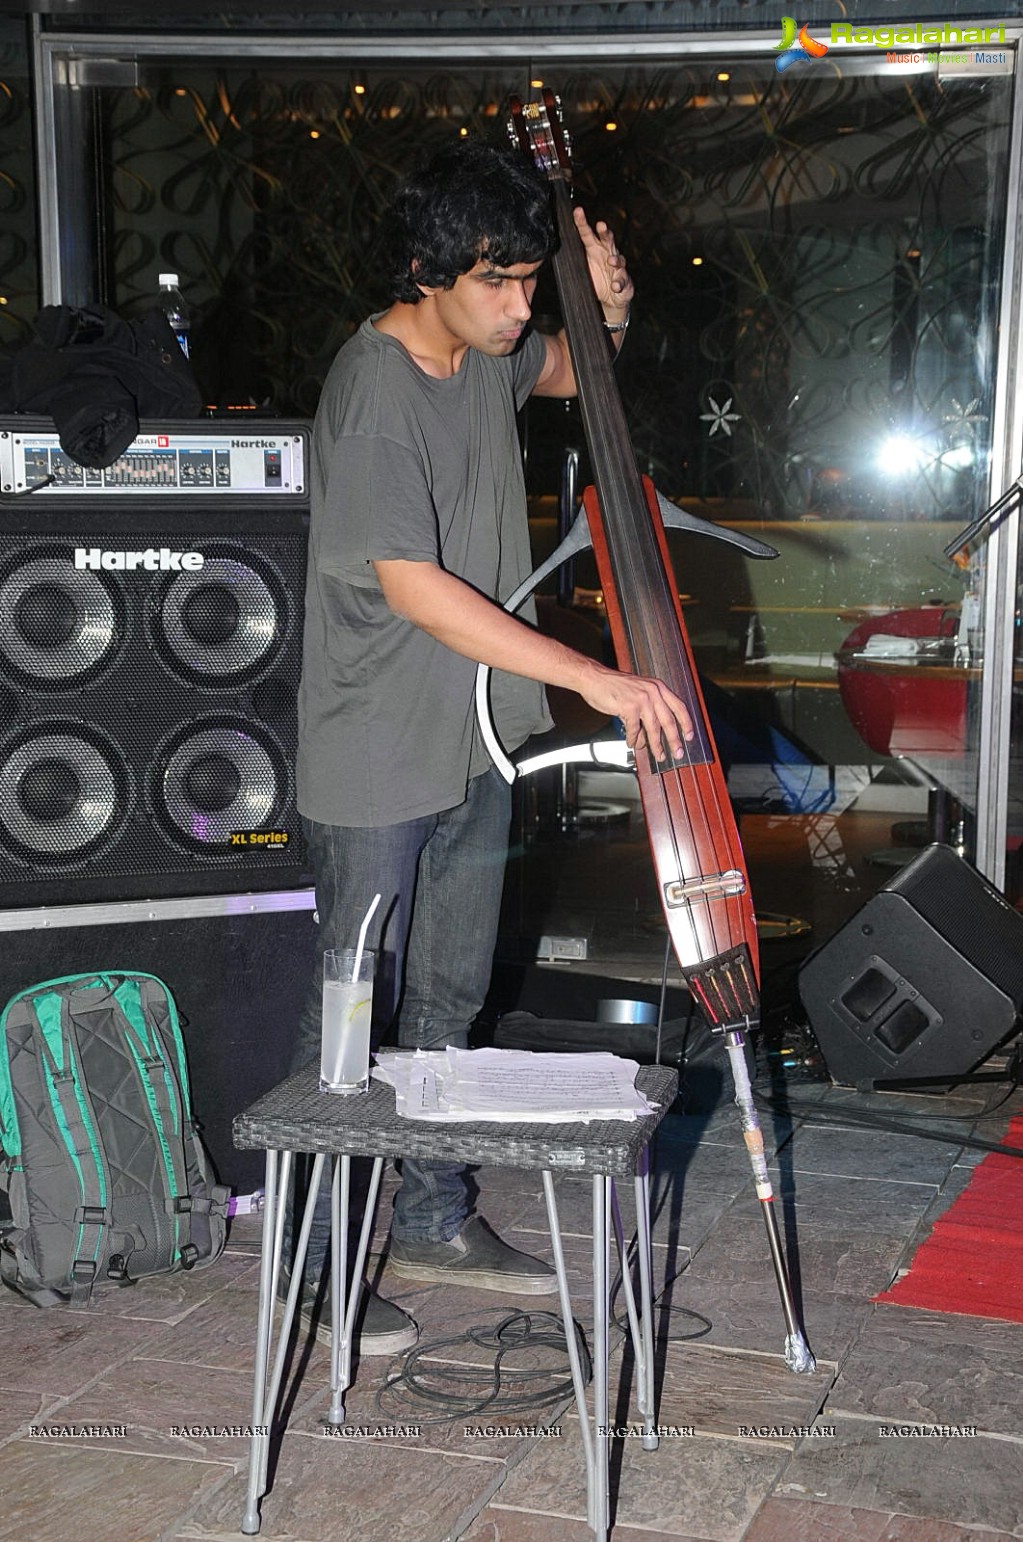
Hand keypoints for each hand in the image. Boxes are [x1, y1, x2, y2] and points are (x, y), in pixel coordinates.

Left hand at [573, 204, 633, 321]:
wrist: (611, 298)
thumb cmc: (597, 280)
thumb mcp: (582, 270)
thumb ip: (572, 261)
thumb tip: (551, 253)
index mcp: (594, 249)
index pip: (587, 234)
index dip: (582, 222)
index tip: (577, 212)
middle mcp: (607, 254)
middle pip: (607, 240)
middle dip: (605, 232)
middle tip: (601, 226)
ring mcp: (617, 267)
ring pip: (618, 259)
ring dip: (615, 259)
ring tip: (611, 261)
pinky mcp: (624, 280)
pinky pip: (622, 280)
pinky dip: (619, 283)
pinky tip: (615, 286)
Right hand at [576, 662, 693, 760]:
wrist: (594, 678)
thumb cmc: (614, 685)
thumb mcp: (638, 691)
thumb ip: (648, 708)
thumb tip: (650, 733)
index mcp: (658, 687)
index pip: (679, 706)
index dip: (686, 723)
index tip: (690, 736)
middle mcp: (652, 692)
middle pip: (669, 721)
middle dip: (674, 740)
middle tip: (678, 753)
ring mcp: (641, 699)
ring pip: (653, 728)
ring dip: (655, 745)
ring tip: (658, 754)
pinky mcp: (629, 707)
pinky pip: (634, 730)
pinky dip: (633, 739)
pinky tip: (631, 743)